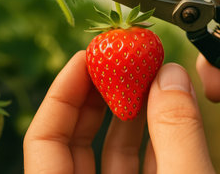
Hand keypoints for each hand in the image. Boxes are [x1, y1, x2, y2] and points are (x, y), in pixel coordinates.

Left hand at [24, 51, 214, 173]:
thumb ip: (176, 132)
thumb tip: (169, 76)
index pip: (43, 138)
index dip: (62, 91)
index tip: (88, 55)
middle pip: (74, 139)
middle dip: (100, 92)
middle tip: (120, 57)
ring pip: (110, 152)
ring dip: (132, 109)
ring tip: (150, 75)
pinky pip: (140, 165)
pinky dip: (154, 135)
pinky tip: (168, 107)